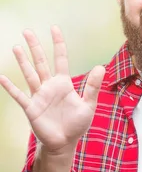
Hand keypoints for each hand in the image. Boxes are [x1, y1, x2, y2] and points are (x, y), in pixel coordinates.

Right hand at [0, 26, 104, 154]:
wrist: (64, 142)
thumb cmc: (76, 124)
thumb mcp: (88, 105)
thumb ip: (92, 86)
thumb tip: (101, 67)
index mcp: (64, 84)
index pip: (60, 59)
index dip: (58, 44)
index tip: (54, 29)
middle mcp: (49, 86)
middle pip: (41, 62)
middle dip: (34, 47)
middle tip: (27, 31)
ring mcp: (39, 96)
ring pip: (29, 74)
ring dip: (22, 61)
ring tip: (15, 47)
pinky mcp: (31, 108)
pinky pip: (19, 96)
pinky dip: (10, 87)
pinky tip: (2, 77)